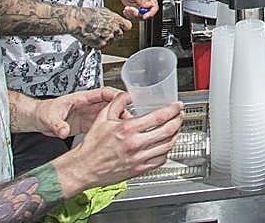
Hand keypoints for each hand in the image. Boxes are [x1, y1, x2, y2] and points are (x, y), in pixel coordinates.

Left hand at [37, 88, 119, 137]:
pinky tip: (115, 137)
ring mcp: (89, 115)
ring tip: (125, 129)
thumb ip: (57, 125)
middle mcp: (88, 106)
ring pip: (109, 115)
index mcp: (82, 98)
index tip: (126, 99)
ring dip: (118, 121)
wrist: (38, 119)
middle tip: (129, 119)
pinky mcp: (87, 125)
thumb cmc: (44, 112)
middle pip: (111, 104)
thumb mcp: (49, 117)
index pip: (103, 93)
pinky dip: (110, 130)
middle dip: (122, 110)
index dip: (116, 95)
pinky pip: (102, 126)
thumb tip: (63, 131)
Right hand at [63, 92, 182, 189]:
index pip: (159, 116)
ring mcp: (139, 158)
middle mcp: (135, 144)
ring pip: (168, 146)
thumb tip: (129, 94)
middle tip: (180, 115)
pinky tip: (165, 146)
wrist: (84, 168)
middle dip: (179, 120)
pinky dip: (167, 151)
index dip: (173, 109)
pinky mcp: (139, 170)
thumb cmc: (92, 146)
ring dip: (175, 135)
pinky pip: (160, 160)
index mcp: (128, 129)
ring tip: (175, 129)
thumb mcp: (102, 118)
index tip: (178, 106)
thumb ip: (118, 103)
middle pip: (168, 131)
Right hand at [66, 7, 131, 48]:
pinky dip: (98, 43)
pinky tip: (93, 38)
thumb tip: (114, 20)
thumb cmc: (87, 14)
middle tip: (106, 31)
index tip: (121, 27)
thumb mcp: (104, 11)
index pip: (128, 26)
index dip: (123, 27)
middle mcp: (114, 29)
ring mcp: (108, 38)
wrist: (78, 21)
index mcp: (117, 20)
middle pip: (120, 35)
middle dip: (114, 34)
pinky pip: (103, 46)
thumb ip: (112, 18)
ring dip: (107, 39)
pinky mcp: (101, 44)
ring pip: (112, 41)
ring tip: (97, 33)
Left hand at [116, 0, 157, 19]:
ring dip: (132, 15)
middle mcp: (147, 2)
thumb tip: (148, 6)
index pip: (154, 7)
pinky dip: (129, 15)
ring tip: (127, 9)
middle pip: (147, 14)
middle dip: (138, 14)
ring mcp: (141, 6)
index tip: (144, 16)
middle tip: (131, 10)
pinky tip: (126, 10)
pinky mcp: (136, 9)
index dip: (150, 13)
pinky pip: (134, 16)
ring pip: (140, 16)